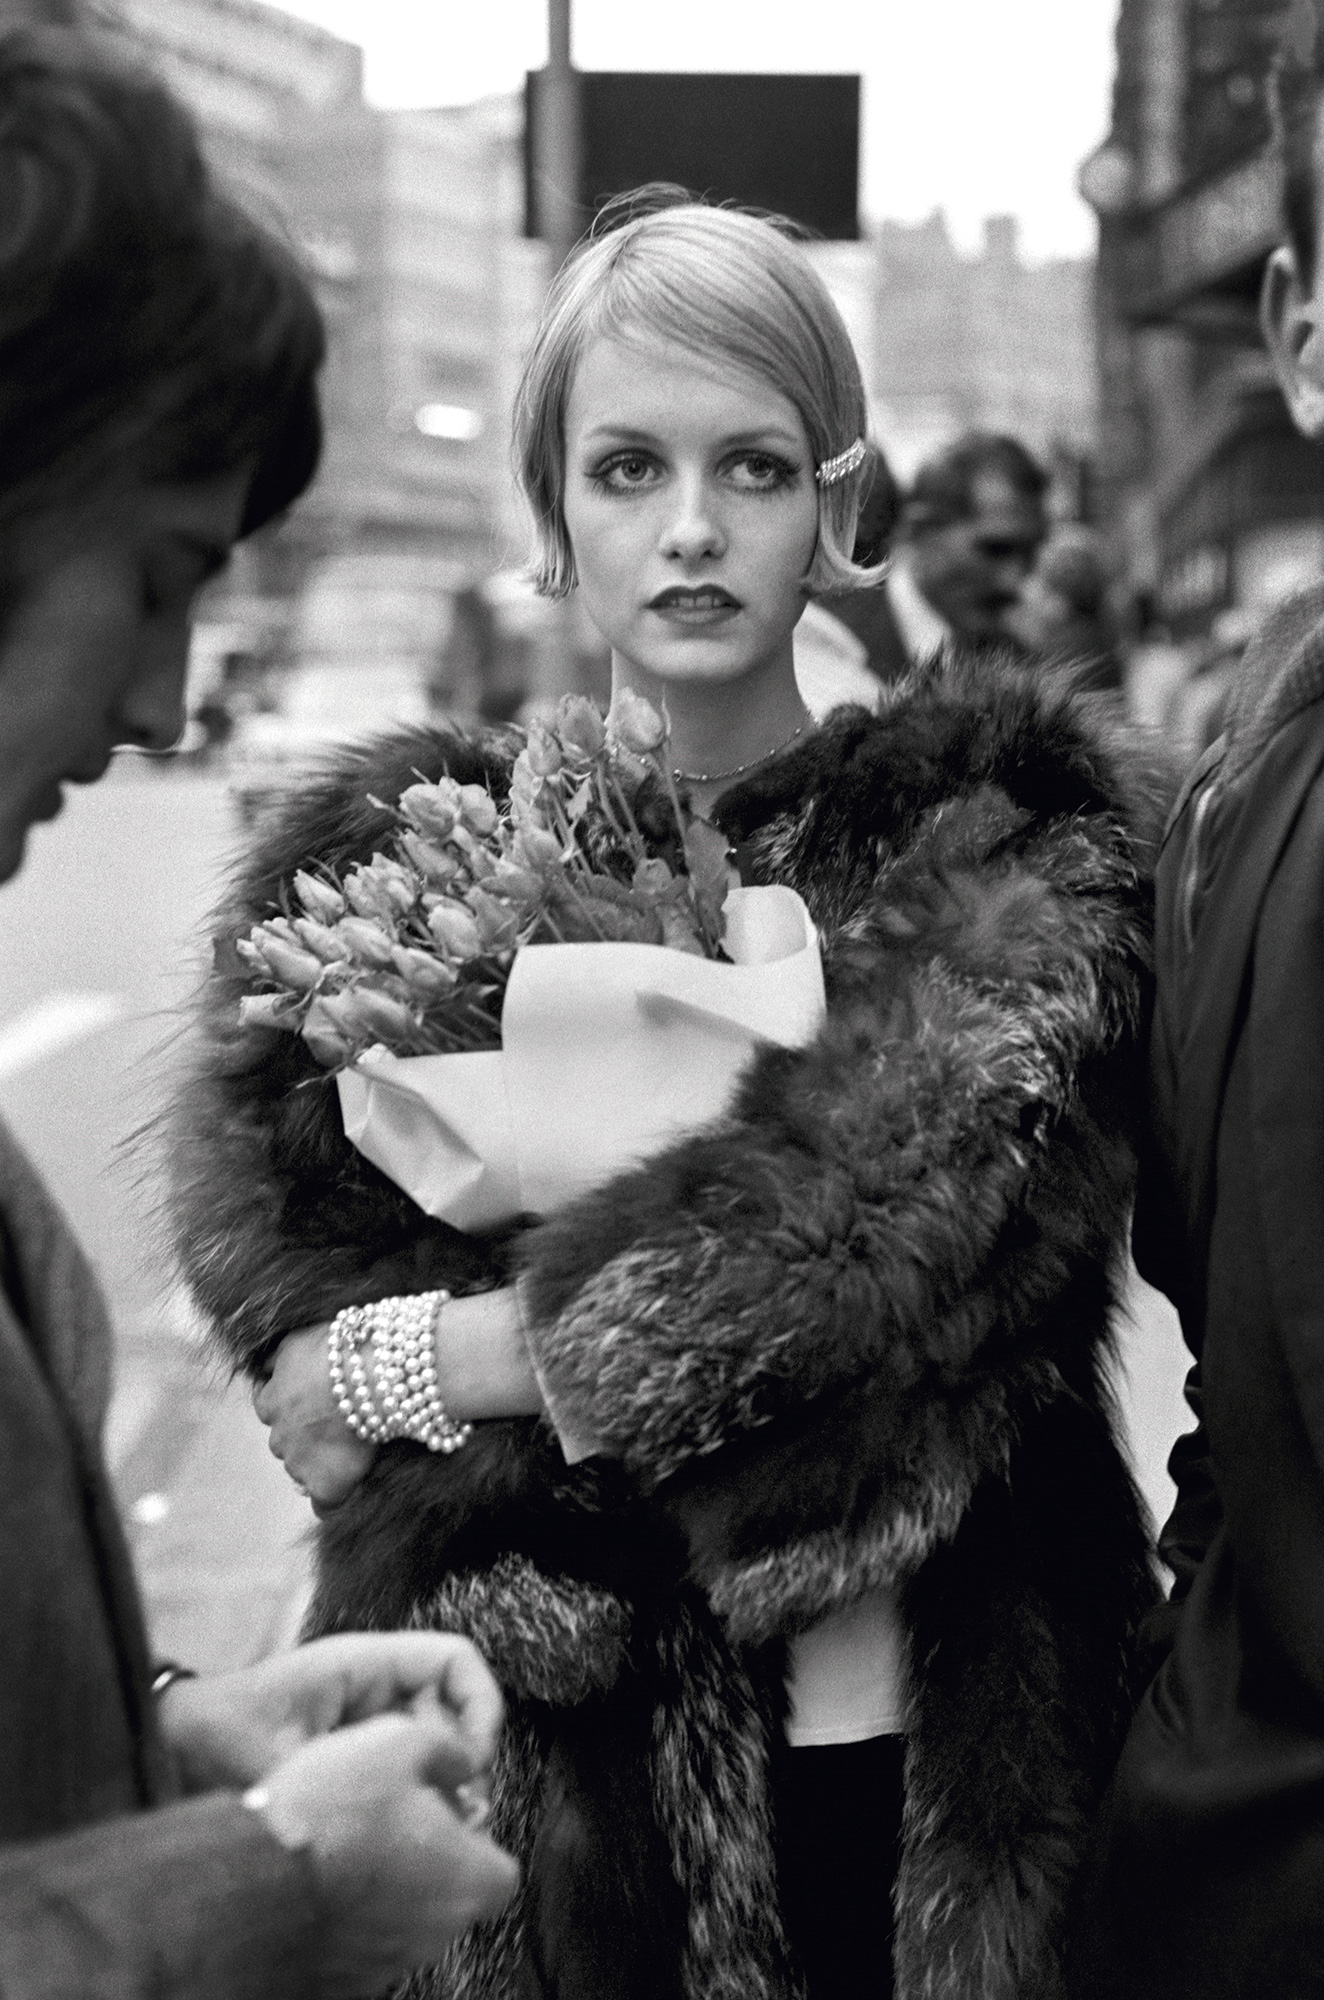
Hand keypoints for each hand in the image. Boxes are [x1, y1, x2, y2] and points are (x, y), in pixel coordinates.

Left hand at [159, 1630, 505, 1797]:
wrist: (175, 1742)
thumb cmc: (220, 1733)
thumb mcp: (278, 1758)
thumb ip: (337, 1778)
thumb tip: (406, 1803)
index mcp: (363, 1663)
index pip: (454, 1659)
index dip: (481, 1704)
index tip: (472, 1762)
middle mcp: (375, 1682)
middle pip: (455, 1704)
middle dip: (467, 1755)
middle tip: (460, 1812)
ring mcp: (367, 1713)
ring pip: (436, 1738)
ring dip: (446, 1779)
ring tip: (439, 1826)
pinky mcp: (357, 1745)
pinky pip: (408, 1760)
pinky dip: (419, 1791)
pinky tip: (410, 1827)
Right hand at [250, 1710, 519, 1997]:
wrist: (252, 1880)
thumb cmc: (332, 1817)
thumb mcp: (400, 1742)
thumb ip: (446, 1750)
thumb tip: (460, 1759)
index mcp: (468, 1879)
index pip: (502, 1868)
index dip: (476, 1835)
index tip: (452, 1810)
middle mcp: (436, 1931)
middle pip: (452, 1890)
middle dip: (429, 1852)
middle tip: (394, 1814)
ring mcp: (388, 1958)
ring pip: (404, 1911)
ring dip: (386, 1878)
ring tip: (348, 1837)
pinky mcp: (344, 1974)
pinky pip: (360, 1933)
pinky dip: (348, 1905)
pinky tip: (321, 1869)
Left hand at [254, 1323, 374, 1506]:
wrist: (372, 1374)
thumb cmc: (338, 1350)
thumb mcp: (296, 1341)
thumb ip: (275, 1359)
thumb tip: (262, 1368)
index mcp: (271, 1402)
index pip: (267, 1408)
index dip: (288, 1404)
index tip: (309, 1399)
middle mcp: (279, 1436)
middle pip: (284, 1443)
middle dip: (302, 1435)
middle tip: (333, 1422)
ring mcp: (301, 1464)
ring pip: (301, 1470)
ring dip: (317, 1462)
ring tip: (348, 1449)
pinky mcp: (327, 1484)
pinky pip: (324, 1504)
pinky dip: (332, 1499)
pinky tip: (347, 1488)